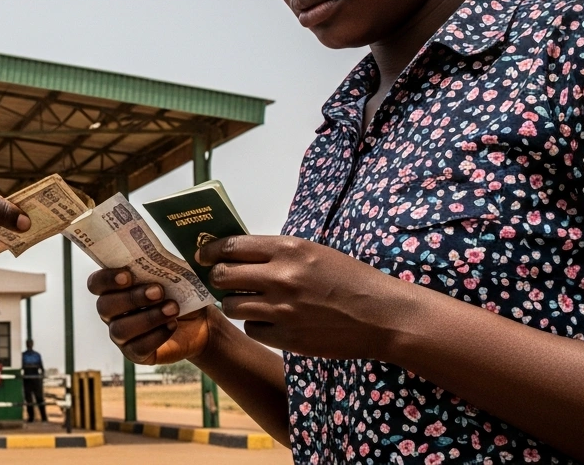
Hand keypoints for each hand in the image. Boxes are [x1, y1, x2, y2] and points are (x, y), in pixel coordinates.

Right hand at [87, 268, 217, 364]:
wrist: (199, 321)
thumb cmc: (179, 293)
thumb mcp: (170, 275)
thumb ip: (157, 266)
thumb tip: (153, 258)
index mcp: (114, 289)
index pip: (96, 284)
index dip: (107, 279)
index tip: (127, 275)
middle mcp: (111, 313)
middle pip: (106, 306)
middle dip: (132, 298)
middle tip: (159, 291)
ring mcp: (121, 336)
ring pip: (121, 330)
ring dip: (148, 318)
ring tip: (173, 308)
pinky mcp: (136, 354)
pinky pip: (138, 348)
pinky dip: (157, 335)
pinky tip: (173, 325)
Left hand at [199, 235, 417, 359]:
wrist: (381, 316)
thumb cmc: (350, 279)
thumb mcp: (314, 253)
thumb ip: (277, 253)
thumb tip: (237, 254)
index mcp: (287, 250)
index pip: (231, 246)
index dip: (210, 251)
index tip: (202, 254)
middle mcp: (280, 277)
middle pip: (223, 277)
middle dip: (216, 278)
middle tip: (219, 280)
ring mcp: (281, 310)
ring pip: (232, 305)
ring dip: (234, 302)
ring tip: (247, 300)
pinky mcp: (286, 337)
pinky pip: (252, 329)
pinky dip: (256, 324)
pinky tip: (270, 320)